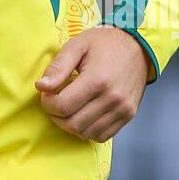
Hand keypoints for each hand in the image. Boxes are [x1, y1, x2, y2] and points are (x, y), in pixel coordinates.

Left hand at [34, 26, 148, 142]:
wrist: (137, 46)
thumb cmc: (104, 43)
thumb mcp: (77, 46)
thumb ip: (58, 67)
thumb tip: (41, 87)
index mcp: (97, 79)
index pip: (63, 106)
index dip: (48, 104)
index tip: (47, 93)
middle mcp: (112, 98)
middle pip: (73, 124)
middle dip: (56, 116)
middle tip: (54, 101)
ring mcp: (122, 109)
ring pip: (87, 133)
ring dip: (71, 125)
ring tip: (69, 107)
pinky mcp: (128, 115)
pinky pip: (103, 136)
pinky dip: (88, 130)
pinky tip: (83, 114)